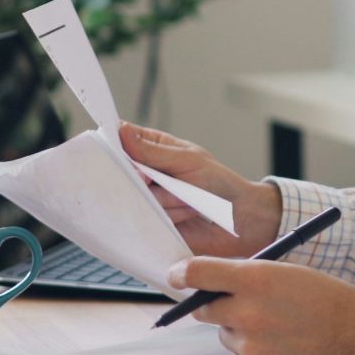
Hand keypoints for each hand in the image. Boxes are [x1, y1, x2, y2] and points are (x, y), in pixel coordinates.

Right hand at [119, 121, 282, 256]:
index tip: (117, 150)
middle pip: (122, 172)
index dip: (115, 144)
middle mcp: (147, 174)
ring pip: (136, 197)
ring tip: (188, 200)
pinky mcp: (151, 223)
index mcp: (155, 149)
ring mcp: (148, 199)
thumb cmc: (219, 183)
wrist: (239, 220)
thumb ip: (154, 151)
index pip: (123, 139)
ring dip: (166, 200)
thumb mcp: (188, 160)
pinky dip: (168, 217)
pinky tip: (186, 215)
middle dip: (145, 179)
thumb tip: (123, 132)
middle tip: (162, 181)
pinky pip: (144, 220)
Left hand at [169, 257, 354, 354]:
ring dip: (241, 330)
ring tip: (279, 327)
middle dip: (215, 304)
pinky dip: (254, 353)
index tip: (176, 275)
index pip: (199, 273)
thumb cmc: (327, 299)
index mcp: (257, 279)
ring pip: (226, 335)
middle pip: (204, 308)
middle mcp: (247, 313)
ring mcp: (251, 346)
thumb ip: (247, 275)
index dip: (182, 273)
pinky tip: (282, 347)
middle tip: (239, 303)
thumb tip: (209, 283)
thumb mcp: (287, 272)